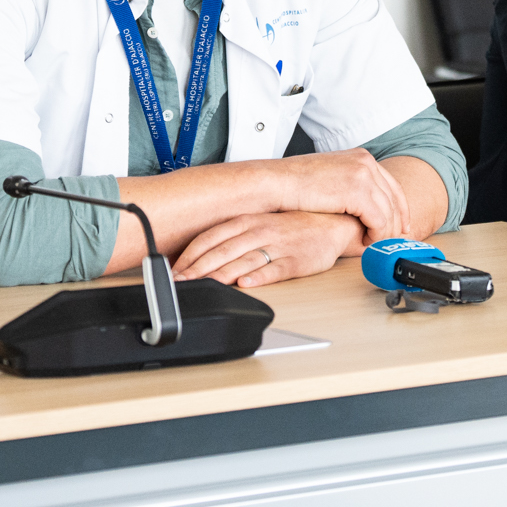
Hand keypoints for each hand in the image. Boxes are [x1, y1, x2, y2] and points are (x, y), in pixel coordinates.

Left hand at [174, 210, 364, 286]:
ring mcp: (278, 246)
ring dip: (221, 274)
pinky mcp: (296, 261)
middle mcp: (260, 231)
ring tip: (203, 285)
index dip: (190, 255)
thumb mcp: (259, 224)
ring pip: (244, 260)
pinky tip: (246, 284)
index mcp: (248, 221)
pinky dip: (259, 276)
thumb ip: (232, 237)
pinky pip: (275, 269)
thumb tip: (200, 254)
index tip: (174, 270)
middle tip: (180, 283)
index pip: (211, 237)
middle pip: (223, 250)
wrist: (333, 225)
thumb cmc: (293, 226)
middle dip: (198, 268)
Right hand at [267, 149, 411, 244]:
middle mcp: (366, 162)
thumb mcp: (331, 177)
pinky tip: (367, 243)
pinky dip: (376, 235)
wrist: (276, 183)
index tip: (402, 225)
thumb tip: (364, 209)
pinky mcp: (358, 192)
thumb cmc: (295, 184)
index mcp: (361, 156)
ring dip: (385, 232)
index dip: (400, 208)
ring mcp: (363, 175)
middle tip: (395, 241)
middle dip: (397, 223)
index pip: (392, 185)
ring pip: (389, 212)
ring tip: (376, 245)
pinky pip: (379, 221)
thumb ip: (351, 187)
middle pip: (395, 198)